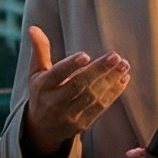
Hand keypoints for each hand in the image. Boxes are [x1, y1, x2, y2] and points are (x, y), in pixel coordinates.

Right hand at [19, 27, 130, 157]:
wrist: (41, 128)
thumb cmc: (41, 93)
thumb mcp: (36, 73)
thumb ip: (39, 50)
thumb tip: (33, 28)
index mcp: (43, 86)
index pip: (56, 75)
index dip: (70, 66)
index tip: (85, 56)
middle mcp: (55, 102)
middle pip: (78, 86)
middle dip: (98, 71)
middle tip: (115, 57)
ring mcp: (69, 115)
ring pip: (92, 97)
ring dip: (110, 81)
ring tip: (123, 65)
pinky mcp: (82, 123)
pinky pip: (100, 108)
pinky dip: (113, 93)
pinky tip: (122, 79)